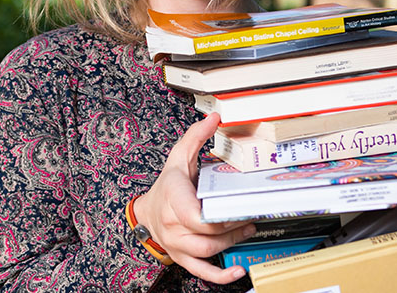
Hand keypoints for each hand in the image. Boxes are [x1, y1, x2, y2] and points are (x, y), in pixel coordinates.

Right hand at [134, 113, 255, 283]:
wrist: (146, 212)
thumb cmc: (166, 186)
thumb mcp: (177, 158)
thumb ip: (195, 137)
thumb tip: (214, 118)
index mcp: (173, 198)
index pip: (193, 215)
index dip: (217, 216)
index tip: (236, 207)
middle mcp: (172, 225)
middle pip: (206, 235)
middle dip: (232, 227)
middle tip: (251, 215)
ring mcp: (176, 244)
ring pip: (207, 252)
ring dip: (232, 243)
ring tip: (248, 229)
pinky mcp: (182, 258)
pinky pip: (201, 272)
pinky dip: (221, 276)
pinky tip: (239, 271)